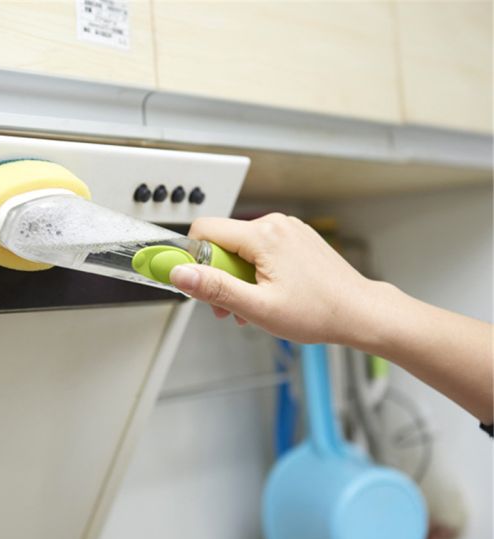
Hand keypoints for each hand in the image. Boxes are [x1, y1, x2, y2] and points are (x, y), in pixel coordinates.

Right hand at [170, 213, 377, 344]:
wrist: (360, 313)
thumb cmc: (319, 312)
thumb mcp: (257, 308)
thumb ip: (214, 288)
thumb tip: (179, 273)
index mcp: (263, 235)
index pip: (205, 230)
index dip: (191, 258)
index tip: (190, 281)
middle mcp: (275, 224)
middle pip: (222, 241)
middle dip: (217, 275)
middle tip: (228, 307)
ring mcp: (287, 230)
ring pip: (240, 248)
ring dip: (236, 278)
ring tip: (250, 308)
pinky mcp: (295, 239)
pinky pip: (260, 251)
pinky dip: (254, 273)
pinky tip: (265, 296)